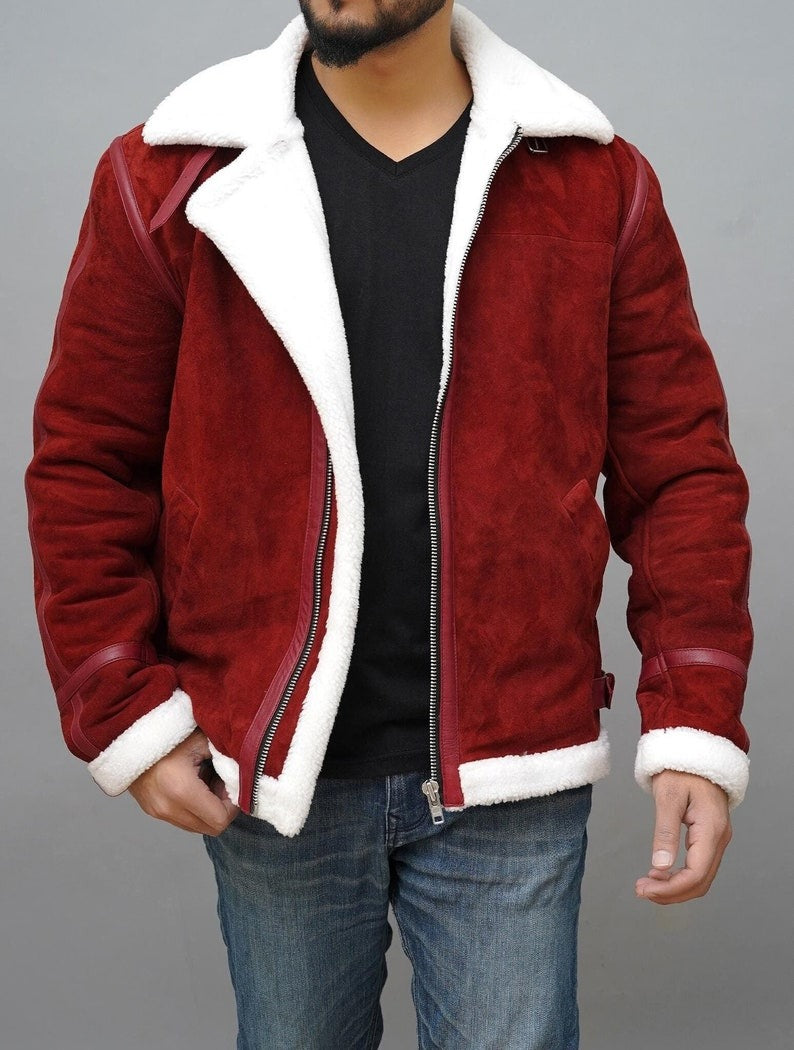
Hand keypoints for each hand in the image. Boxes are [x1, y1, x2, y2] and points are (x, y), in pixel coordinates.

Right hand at [128, 727, 240, 834]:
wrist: (129, 735)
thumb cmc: (168, 732)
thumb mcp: (201, 740)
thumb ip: (225, 759)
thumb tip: (244, 774)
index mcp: (182, 790)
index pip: (220, 820)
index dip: (233, 806)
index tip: (233, 785)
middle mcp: (168, 808)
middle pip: (210, 828)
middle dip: (222, 809)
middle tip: (222, 783)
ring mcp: (157, 812)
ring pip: (196, 826)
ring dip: (207, 810)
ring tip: (207, 781)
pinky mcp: (152, 811)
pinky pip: (182, 820)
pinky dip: (194, 809)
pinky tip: (193, 784)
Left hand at [635, 769, 731, 904]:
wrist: (694, 751)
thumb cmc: (680, 769)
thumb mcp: (668, 797)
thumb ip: (665, 832)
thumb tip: (660, 866)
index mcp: (712, 830)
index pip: (696, 874)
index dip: (671, 889)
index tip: (644, 890)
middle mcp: (720, 838)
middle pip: (701, 882)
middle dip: (671, 893)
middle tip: (641, 891)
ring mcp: (717, 838)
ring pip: (701, 877)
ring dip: (675, 887)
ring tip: (647, 885)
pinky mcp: (710, 836)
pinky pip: (699, 865)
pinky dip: (680, 875)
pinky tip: (660, 873)